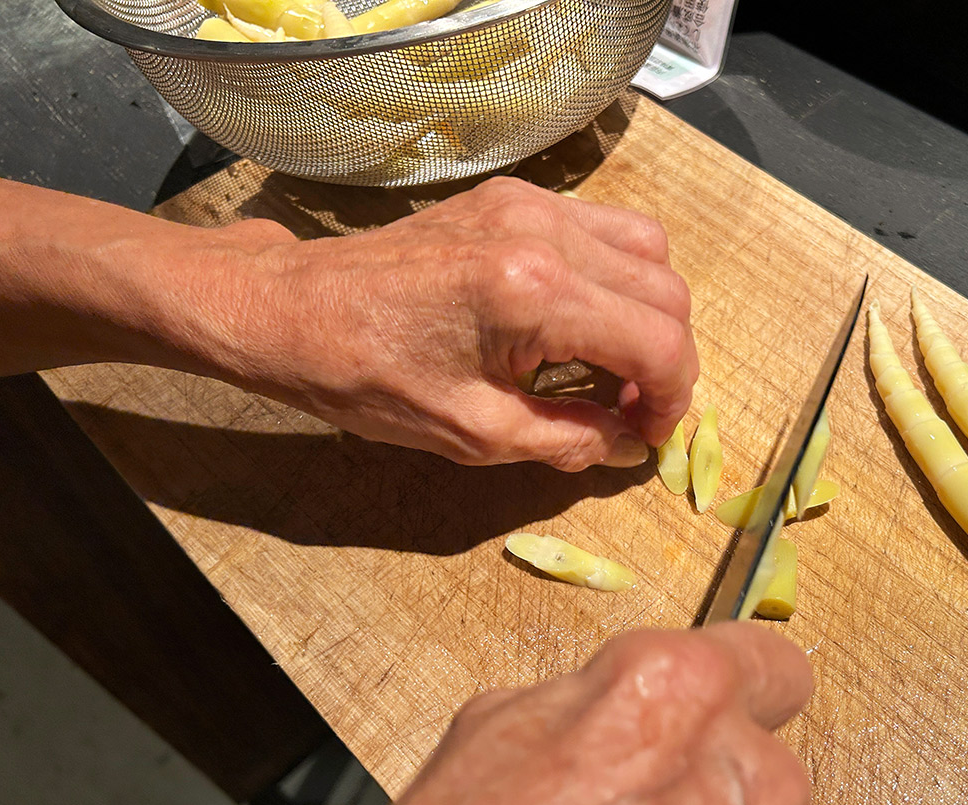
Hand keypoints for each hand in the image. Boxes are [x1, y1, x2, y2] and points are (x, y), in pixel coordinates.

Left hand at [185, 176, 697, 469]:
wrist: (294, 309)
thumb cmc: (369, 377)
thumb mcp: (475, 432)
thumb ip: (570, 439)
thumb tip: (630, 444)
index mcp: (533, 292)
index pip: (659, 340)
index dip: (673, 397)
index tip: (650, 434)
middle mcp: (544, 232)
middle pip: (667, 290)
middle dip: (668, 360)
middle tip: (634, 410)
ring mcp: (530, 204)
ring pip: (647, 250)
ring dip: (648, 314)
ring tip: (612, 367)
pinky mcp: (513, 197)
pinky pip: (603, 230)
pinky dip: (615, 280)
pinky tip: (579, 324)